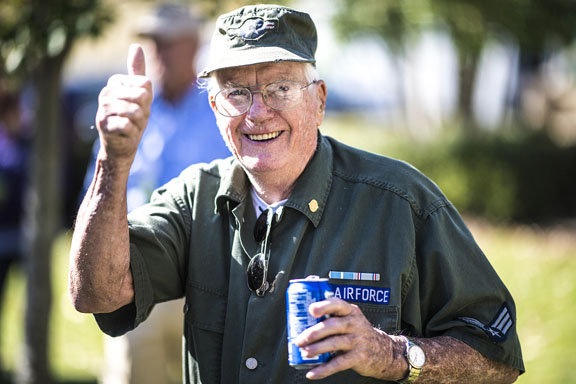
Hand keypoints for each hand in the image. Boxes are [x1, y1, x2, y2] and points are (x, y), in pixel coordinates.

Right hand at [95, 44, 152, 164]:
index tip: (139, 105)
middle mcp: (106, 93)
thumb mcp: (140, 94)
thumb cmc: (132, 118)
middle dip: (144, 112)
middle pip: (141, 96)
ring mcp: (103, 109)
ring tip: (131, 126)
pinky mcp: (103, 125)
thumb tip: (136, 45)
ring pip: (135, 111)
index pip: (145, 84)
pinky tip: (126, 134)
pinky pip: (128, 125)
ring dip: (139, 123)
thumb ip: (137, 71)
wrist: (121, 145)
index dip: (148, 99)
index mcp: (115, 82)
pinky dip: (133, 133)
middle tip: (136, 118)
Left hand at [294, 297, 404, 380]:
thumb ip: (331, 319)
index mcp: (350, 311)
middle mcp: (355, 324)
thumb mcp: (350, 320)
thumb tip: (301, 326)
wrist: (384, 351)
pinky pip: (338, 363)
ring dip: (317, 349)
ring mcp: (358, 340)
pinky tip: (312, 373)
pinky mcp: (359, 357)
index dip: (324, 306)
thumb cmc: (358, 333)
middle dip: (314, 332)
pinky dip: (324, 369)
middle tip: (299, 340)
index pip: (337, 304)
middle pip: (332, 325)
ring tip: (305, 353)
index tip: (311, 310)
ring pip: (334, 343)